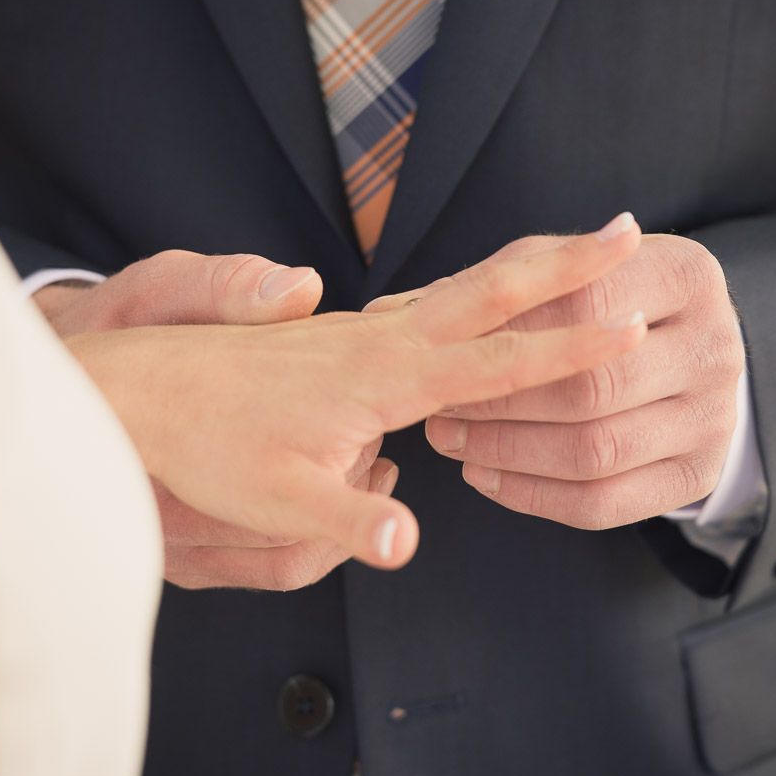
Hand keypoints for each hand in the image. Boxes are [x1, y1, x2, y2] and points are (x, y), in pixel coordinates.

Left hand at [70, 215, 648, 569]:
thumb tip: (406, 545)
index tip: (630, 326)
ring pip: (464, 288)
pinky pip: (432, 302)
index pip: (497, 362)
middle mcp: (381, 342)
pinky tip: (487, 295)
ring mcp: (363, 333)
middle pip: (493, 293)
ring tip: (582, 250)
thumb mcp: (274, 503)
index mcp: (382, 379)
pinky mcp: (345, 336)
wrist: (144, 390)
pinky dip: (479, 287)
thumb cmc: (207, 446)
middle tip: (628, 229)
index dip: (570, 350)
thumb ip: (344, 522)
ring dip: (530, 267)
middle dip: (567, 265)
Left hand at [368, 232, 742, 530]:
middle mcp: (717, 345)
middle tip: (437, 408)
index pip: (590, 301)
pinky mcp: (699, 476)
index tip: (440, 347)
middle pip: (594, 386)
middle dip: (502, 402)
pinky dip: (534, 496)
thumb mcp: (565, 272)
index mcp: (687, 274)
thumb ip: (495, 284)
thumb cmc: (601, 300)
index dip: (510, 331)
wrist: (685, 348)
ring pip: (597, 451)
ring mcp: (716, 417)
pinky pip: (606, 505)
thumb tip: (389, 311)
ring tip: (450, 441)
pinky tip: (485, 477)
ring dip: (509, 451)